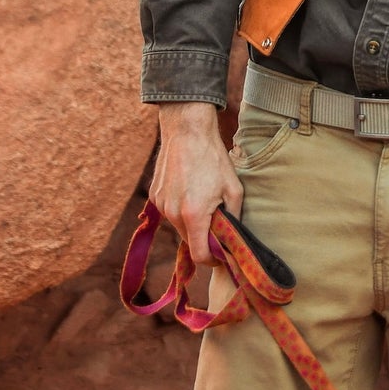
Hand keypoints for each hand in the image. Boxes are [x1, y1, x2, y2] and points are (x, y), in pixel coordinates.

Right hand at [150, 102, 243, 265]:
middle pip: (188, 241)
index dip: (212, 259)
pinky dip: (180, 208)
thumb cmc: (213, 158)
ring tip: (202, 197)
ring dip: (191, 221)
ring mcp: (161, 204)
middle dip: (203, 237)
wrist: (187, 130)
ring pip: (178, 226)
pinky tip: (189, 188)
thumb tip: (233, 240)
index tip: (221, 254)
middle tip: (216, 221)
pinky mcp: (154, 195)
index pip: (199, 255)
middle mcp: (173, 214)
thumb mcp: (233, 188)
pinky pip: (169, 211)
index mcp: (194, 215)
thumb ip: (234, 219)